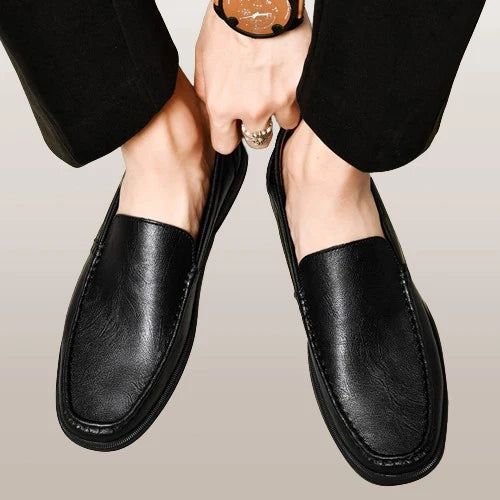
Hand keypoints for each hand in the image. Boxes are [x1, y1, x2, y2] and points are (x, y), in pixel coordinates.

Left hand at [195, 2, 311, 152]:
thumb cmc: (229, 22)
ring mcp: (279, 101)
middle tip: (260, 105)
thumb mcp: (204, 60)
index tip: (235, 129)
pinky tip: (292, 78)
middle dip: (257, 126)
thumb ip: (208, 92)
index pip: (225, 145)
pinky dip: (299, 96)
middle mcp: (251, 110)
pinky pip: (304, 105)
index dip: (231, 137)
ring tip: (279, 87)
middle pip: (257, 141)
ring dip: (283, 111)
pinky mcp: (301, 88)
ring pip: (285, 124)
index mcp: (222, 106)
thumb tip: (212, 110)